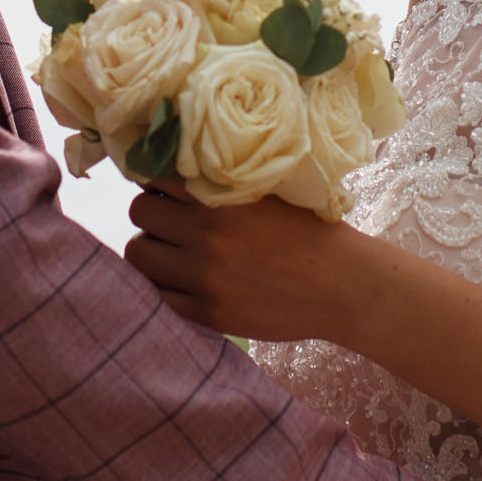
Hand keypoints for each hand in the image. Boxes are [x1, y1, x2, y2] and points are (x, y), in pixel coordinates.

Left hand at [121, 182, 368, 343]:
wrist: (342, 286)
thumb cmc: (309, 232)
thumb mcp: (270, 191)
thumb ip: (225, 181)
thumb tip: (177, 168)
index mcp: (223, 198)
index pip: (157, 176)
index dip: (156, 180)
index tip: (164, 187)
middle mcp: (208, 235)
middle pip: (140, 213)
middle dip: (150, 213)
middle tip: (167, 219)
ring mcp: (205, 277)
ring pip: (139, 255)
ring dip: (150, 249)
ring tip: (171, 250)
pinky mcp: (208, 313)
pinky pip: (159, 296)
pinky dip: (164, 286)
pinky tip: (183, 280)